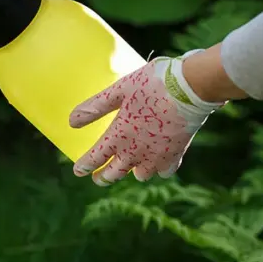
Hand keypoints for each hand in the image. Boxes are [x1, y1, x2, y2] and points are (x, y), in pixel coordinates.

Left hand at [69, 51, 223, 184]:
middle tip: (98, 178)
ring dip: (132, 172)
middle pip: (115, 173)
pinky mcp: (176, 154)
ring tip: (130, 167)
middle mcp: (136, 151)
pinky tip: (157, 162)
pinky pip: (164, 170)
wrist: (191, 88)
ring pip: (141, 175)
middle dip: (104, 177)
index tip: (78, 171)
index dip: (85, 165)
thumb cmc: (153, 83)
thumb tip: (71, 122)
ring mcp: (157, 155)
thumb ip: (95, 107)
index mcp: (119, 135)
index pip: (96, 157)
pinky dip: (159, 168)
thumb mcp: (119, 90)